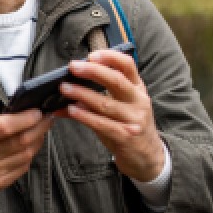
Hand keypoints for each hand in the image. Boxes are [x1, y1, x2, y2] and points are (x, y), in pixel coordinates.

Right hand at [0, 89, 53, 191]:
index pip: (4, 127)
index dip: (25, 119)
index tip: (37, 111)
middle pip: (19, 141)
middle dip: (39, 128)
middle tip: (48, 118)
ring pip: (24, 155)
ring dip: (37, 141)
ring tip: (41, 129)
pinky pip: (21, 168)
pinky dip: (29, 155)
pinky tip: (31, 145)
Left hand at [58, 48, 165, 181]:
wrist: (148, 157)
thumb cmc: (129, 126)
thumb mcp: (121, 107)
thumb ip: (99, 96)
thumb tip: (68, 88)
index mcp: (138, 89)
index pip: (128, 66)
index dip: (110, 57)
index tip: (91, 55)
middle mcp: (138, 102)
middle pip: (117, 81)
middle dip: (93, 71)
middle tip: (73, 67)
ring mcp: (133, 119)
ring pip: (106, 103)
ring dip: (83, 94)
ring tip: (65, 89)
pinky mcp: (125, 136)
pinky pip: (102, 124)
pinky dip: (85, 116)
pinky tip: (72, 110)